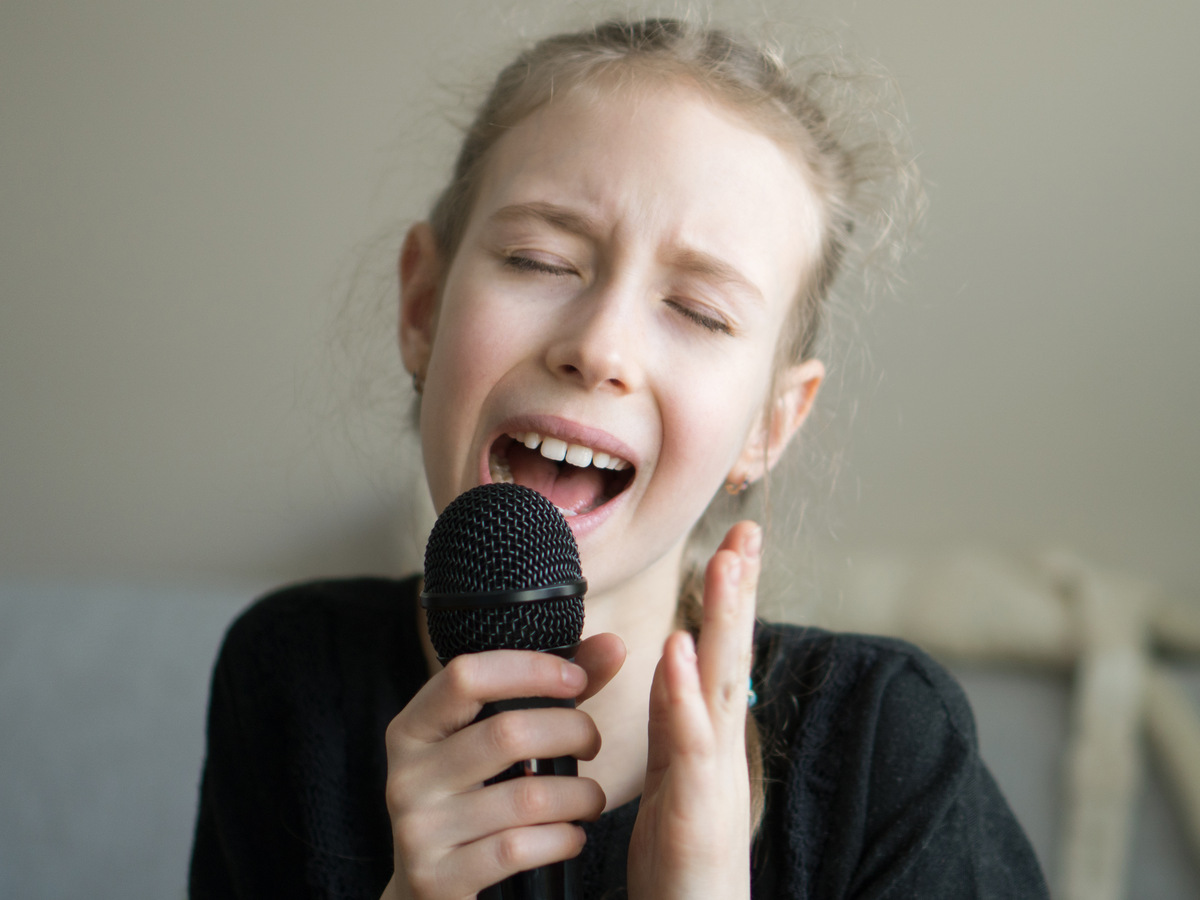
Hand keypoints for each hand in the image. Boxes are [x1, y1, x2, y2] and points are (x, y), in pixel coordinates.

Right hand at [379, 633, 624, 899]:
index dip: (529, 669)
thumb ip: (550, 692)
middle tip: (592, 743)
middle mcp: (406, 775)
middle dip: (570, 732)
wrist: (428, 890)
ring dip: (579, 794)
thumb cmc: (475, 799)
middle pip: (506, 732)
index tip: (576, 679)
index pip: (466, 675)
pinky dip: (562, 839)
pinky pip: (518, 848)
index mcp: (413, 728)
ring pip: (525, 795)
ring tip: (592, 798)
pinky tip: (572, 836)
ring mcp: (418, 829)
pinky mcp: (437, 877)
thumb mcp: (494, 743)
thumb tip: (613, 645)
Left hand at [627, 521, 760, 899]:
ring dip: (725, 623)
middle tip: (745, 531)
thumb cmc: (681, 860)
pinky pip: (690, 745)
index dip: (731, 599)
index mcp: (711, 737)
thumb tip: (673, 659)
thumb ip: (673, 719)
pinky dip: (686, 696)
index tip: (735, 542)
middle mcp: (723, 748)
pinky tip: (681, 651)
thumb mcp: (672, 774)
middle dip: (740, 592)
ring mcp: (716, 777)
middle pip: (732, 656)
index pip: (721, 654)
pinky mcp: (697, 811)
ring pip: (722, 686)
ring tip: (727, 565)